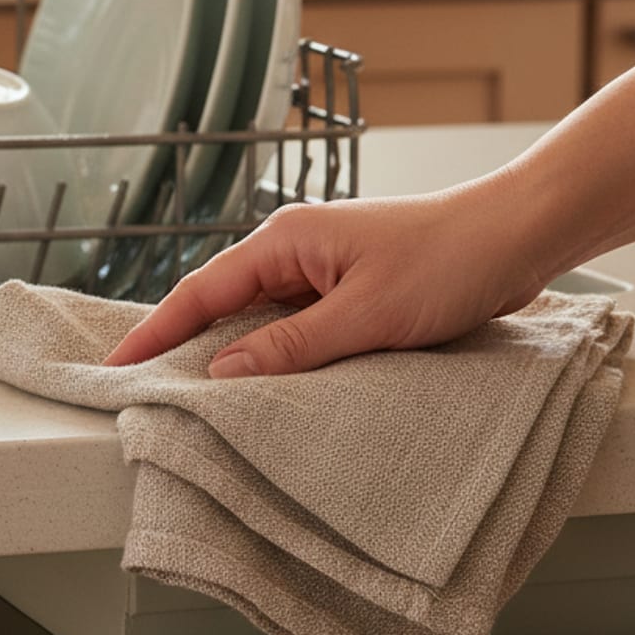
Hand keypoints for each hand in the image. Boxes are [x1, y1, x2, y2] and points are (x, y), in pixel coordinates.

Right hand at [103, 181, 552, 376]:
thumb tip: (222, 374)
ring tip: (195, 401)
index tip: (117, 369)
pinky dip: (274, 354)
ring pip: (257, 318)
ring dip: (233, 356)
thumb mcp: (366, 314)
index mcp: (285, 239)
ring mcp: (319, 267)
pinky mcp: (345, 287)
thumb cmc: (449, 260)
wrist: (517, 233)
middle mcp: (293, 248)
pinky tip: (266, 386)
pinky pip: (292, 324)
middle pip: (220, 304)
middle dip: (182, 347)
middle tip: (145, 394)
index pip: (201, 292)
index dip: (156, 333)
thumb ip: (291, 345)